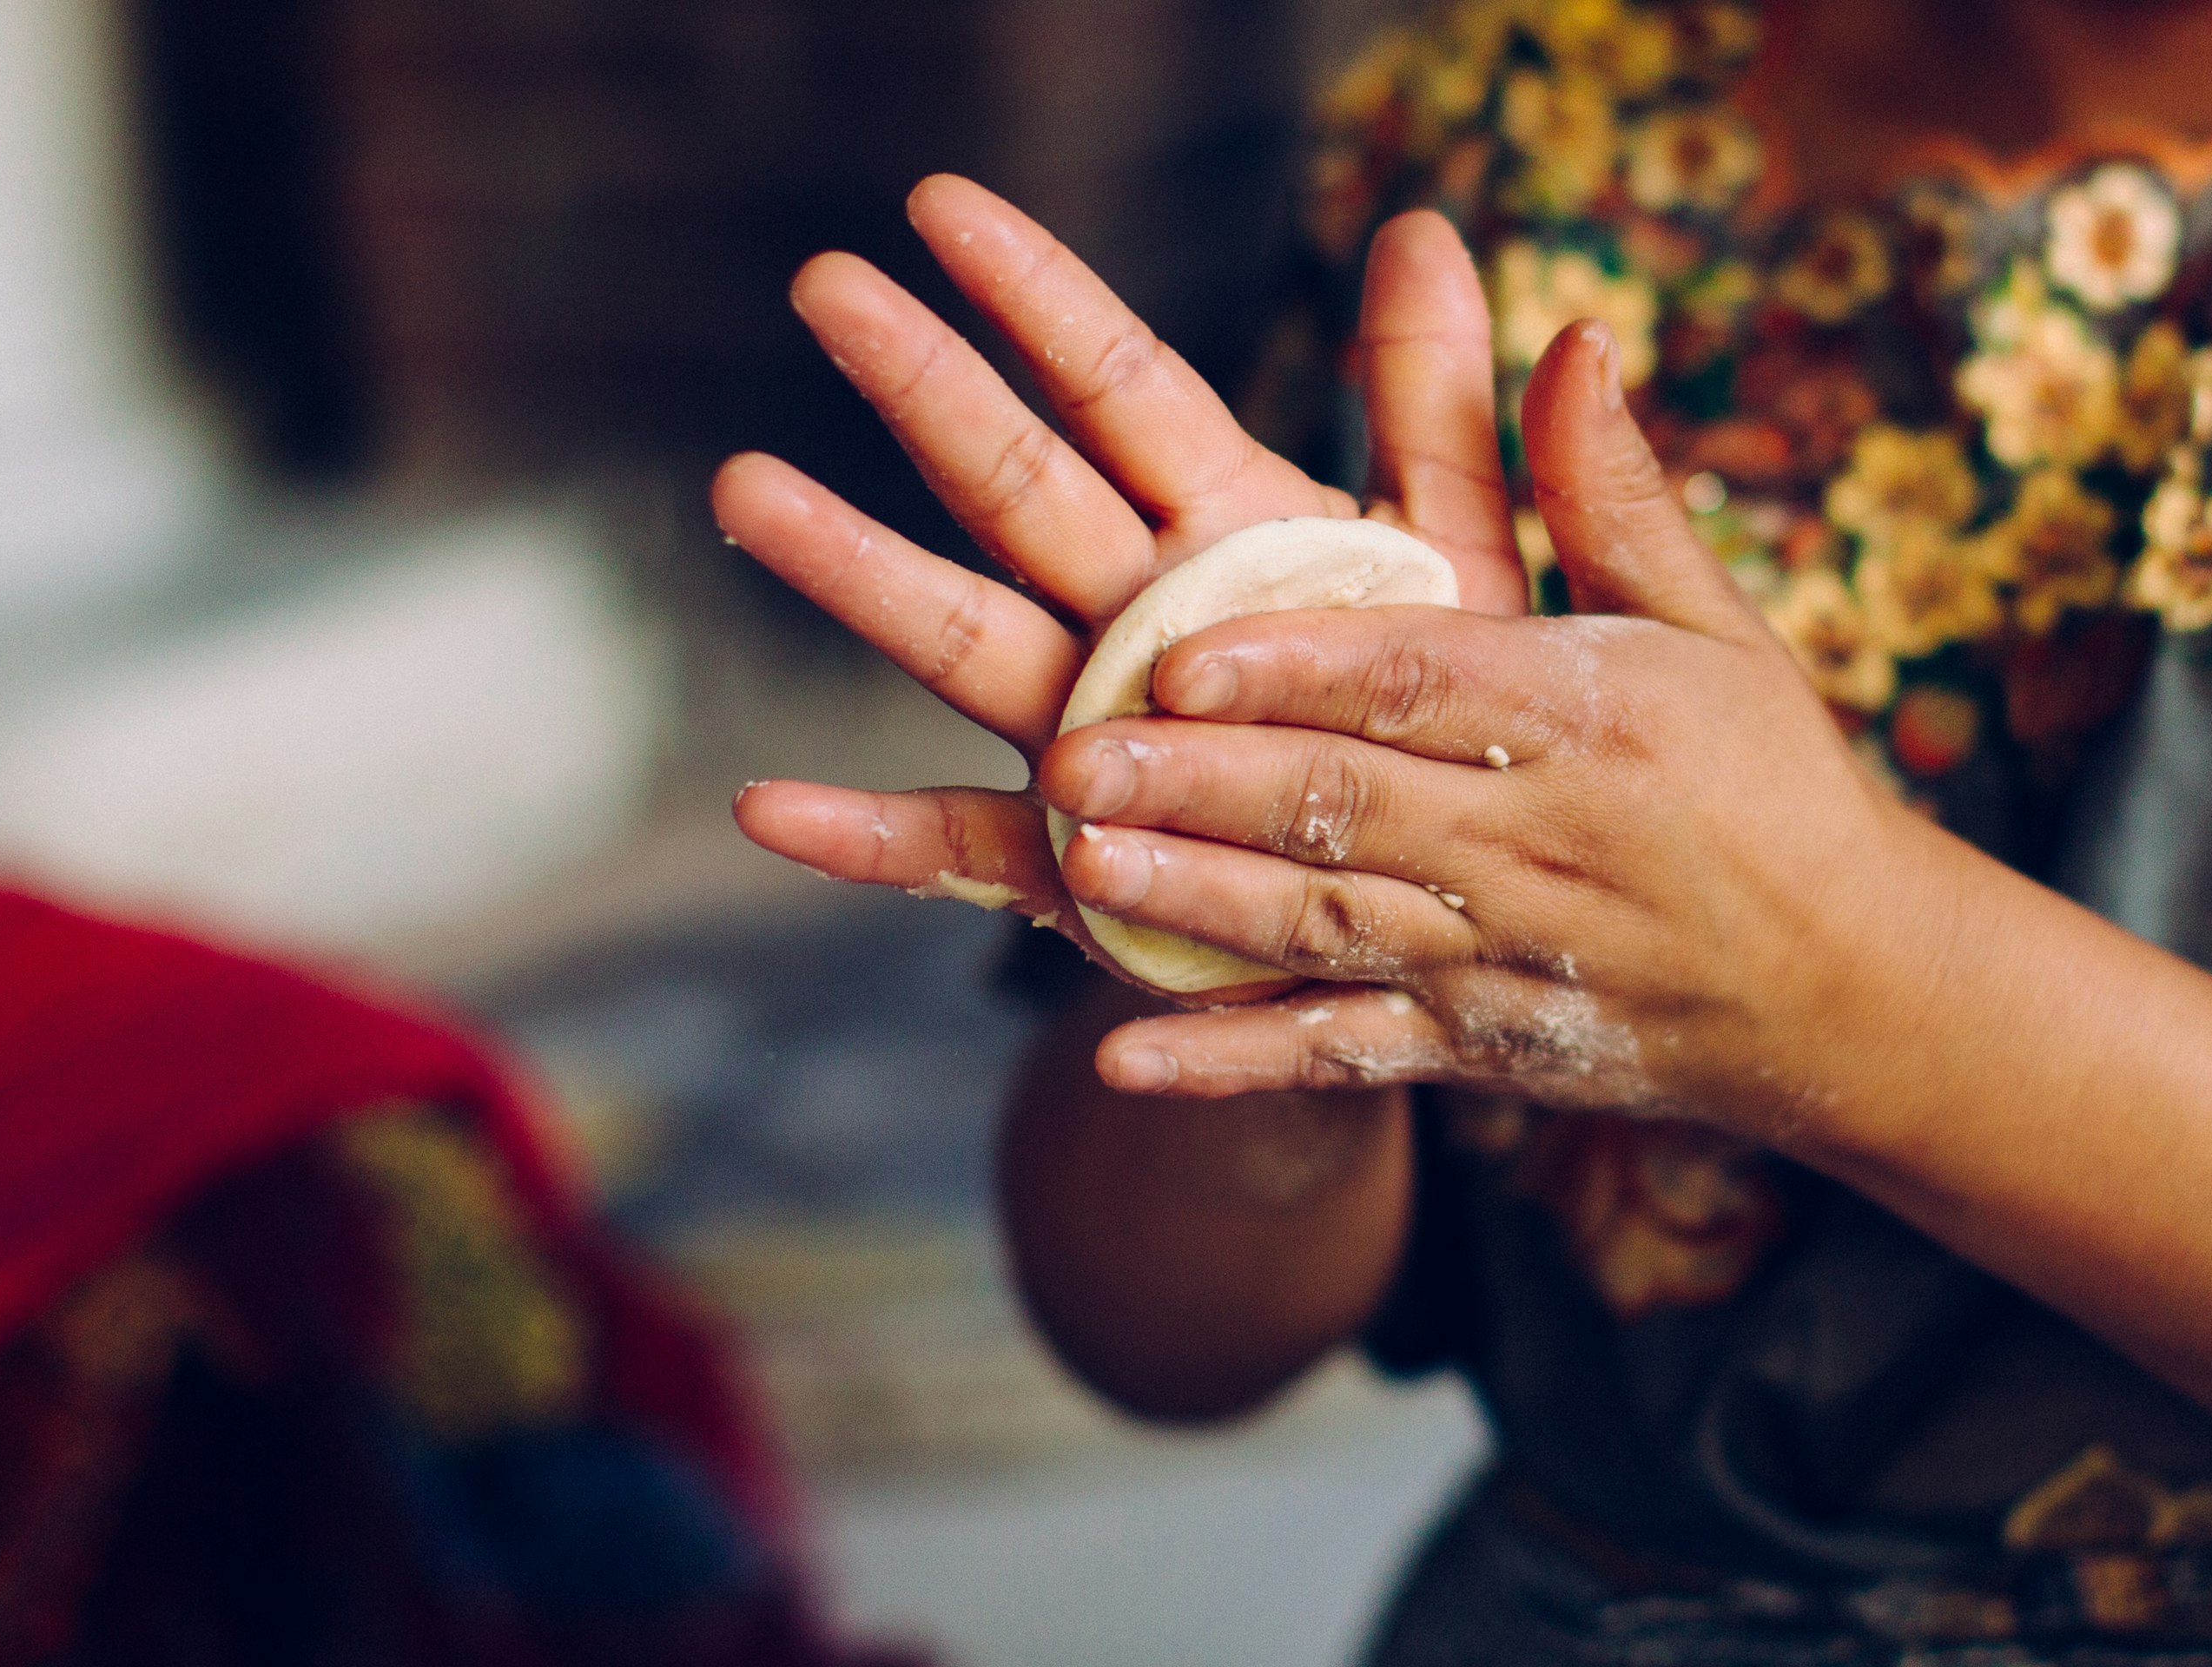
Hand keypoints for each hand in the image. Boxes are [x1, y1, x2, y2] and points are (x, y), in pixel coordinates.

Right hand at [720, 176, 1527, 984]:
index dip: (1038, 297)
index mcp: (1227, 531)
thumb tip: (1419, 224)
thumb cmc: (1441, 730)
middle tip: (823, 285)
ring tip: (750, 490)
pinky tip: (770, 810)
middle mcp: (1135, 619)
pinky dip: (861, 840)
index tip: (939, 203)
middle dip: (925, 387)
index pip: (1119, 387)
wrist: (1435, 918)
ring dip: (856, 568)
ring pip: (961, 640)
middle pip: (1017, 486)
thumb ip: (1432, 405)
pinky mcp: (1072, 870)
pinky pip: (954, 854)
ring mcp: (1089, 738)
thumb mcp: (1462, 560)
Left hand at [1039, 321, 1937, 1143]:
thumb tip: (1572, 336)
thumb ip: (1611, 493)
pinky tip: (1121, 1062)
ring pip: (1328, 930)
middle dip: (1204, 785)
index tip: (1180, 651)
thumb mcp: (1712, 625)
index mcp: (1594, 723)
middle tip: (1070, 756)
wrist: (1850, 993)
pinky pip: (1342, 1058)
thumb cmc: (1769, 781)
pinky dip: (1233, 1067)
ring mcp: (1503, 960)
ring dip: (1197, 906)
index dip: (1296, 670)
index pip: (1420, 685)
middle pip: (1349, 809)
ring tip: (1077, 868)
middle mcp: (1542, 847)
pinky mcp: (1478, 1051)